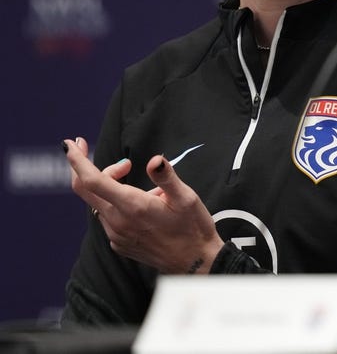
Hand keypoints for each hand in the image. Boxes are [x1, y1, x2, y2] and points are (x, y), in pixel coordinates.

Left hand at [64, 137, 224, 274]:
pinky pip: (108, 217)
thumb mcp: (187, 198)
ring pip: (100, 203)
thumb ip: (166, 177)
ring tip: (150, 191)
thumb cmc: (193, 228)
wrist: (194, 263)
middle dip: (85, 166)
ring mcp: (116, 234)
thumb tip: (155, 159)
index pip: (93, 181)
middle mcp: (118, 221)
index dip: (78, 161)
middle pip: (86, 190)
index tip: (70, 145)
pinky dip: (118, 204)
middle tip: (107, 155)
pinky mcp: (118, 243)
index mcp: (133, 206)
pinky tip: (144, 207)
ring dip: (112, 186)